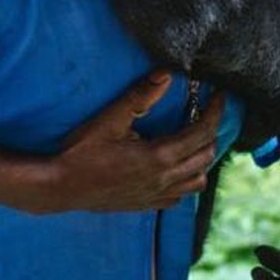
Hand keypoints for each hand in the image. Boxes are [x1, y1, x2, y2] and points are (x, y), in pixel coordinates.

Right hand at [46, 70, 224, 212]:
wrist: (60, 187)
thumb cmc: (82, 151)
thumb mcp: (109, 119)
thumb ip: (140, 97)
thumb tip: (166, 74)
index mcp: (159, 157)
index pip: (201, 132)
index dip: (215, 111)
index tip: (219, 95)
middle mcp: (164, 179)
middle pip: (206, 155)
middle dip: (212, 131)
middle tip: (206, 111)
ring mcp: (157, 195)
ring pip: (198, 180)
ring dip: (202, 158)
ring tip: (193, 139)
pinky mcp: (147, 205)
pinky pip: (180, 196)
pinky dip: (187, 180)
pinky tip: (174, 167)